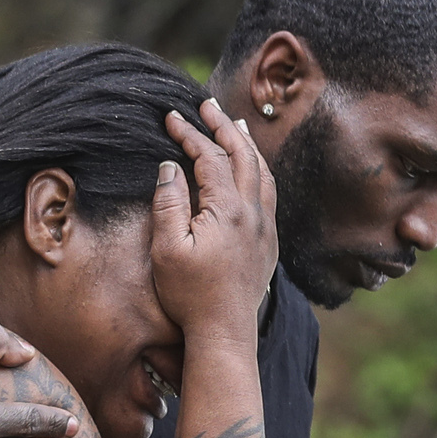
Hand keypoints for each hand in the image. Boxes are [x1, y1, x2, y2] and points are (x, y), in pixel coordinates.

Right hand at [150, 98, 277, 348]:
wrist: (224, 333)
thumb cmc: (190, 295)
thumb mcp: (167, 249)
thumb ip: (168, 203)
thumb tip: (169, 166)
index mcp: (228, 210)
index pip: (209, 157)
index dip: (190, 133)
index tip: (171, 116)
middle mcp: (253, 213)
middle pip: (242, 154)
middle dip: (222, 126)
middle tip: (206, 105)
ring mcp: (265, 228)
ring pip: (262, 172)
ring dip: (247, 144)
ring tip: (236, 125)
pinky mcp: (269, 243)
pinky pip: (269, 193)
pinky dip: (259, 170)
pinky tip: (252, 168)